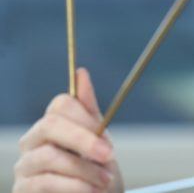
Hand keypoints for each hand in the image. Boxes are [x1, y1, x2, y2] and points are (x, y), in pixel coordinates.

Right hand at [13, 68, 123, 192]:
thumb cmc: (94, 167)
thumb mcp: (97, 138)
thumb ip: (88, 109)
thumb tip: (81, 72)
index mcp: (52, 122)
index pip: (61, 104)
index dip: (85, 117)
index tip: (106, 134)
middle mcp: (32, 140)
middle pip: (50, 125)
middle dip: (83, 140)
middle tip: (109, 155)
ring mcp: (24, 165)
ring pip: (51, 156)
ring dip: (84, 169)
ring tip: (105, 180)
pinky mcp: (23, 189)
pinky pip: (45, 182)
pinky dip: (74, 186)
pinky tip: (91, 191)